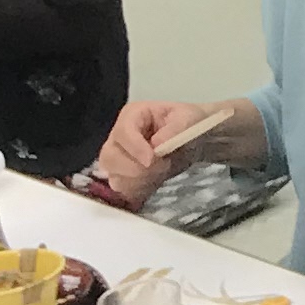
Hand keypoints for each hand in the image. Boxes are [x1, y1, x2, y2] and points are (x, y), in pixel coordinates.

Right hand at [92, 98, 224, 200]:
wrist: (195, 140)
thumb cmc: (189, 122)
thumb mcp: (189, 118)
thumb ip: (175, 128)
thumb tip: (156, 143)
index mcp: (133, 115)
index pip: (123, 133)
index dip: (134, 148)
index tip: (152, 160)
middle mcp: (118, 137)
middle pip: (109, 157)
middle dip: (134, 168)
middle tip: (162, 166)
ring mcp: (117, 158)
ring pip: (113, 175)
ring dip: (138, 180)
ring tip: (162, 171)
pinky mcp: (123, 176)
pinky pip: (121, 189)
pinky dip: (138, 189)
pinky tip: (154, 181)